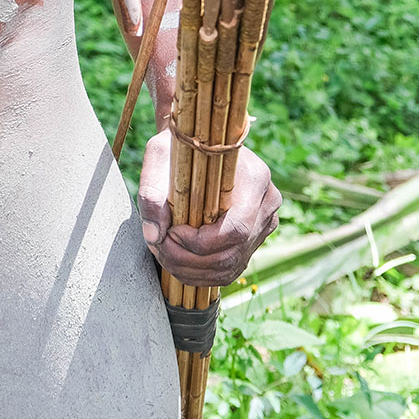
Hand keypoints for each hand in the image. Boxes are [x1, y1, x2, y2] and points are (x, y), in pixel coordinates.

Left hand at [138, 131, 280, 286]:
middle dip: (188, 260)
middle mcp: (267, 203)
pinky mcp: (252, 239)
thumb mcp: (158, 157)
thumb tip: (154, 235)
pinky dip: (200, 274)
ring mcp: (264, 224)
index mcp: (255, 178)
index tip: (170, 232)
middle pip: (231, 253)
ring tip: (164, 255)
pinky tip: (177, 263)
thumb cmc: (177, 147)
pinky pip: (229, 269)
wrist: (194, 144)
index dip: (199, 243)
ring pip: (229, 267)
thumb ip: (152, 194)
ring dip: (191, 271)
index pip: (236, 229)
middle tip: (159, 248)